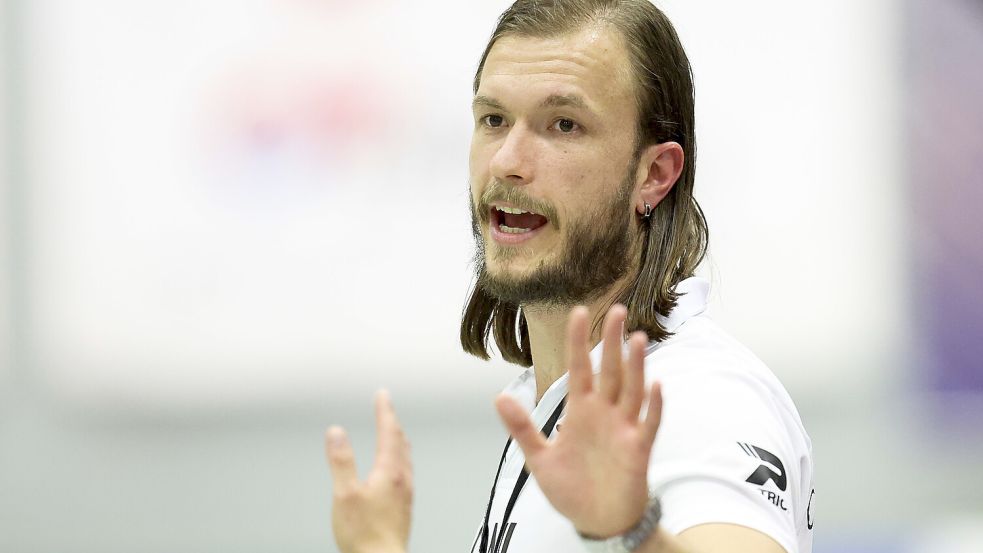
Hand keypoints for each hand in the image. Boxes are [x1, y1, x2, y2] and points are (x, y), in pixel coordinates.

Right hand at [325, 390, 412, 552]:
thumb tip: (336, 432)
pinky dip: (399, 457)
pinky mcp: (404, 506)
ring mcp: (406, 493)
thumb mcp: (345, 494)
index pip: (389, 432)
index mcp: (390, 472)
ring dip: (398, 439)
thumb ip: (341, 461)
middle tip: (387, 407)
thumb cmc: (365, 535)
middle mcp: (402, 480)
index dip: (385, 410)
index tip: (383, 395)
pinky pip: (405, 471)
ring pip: (405, 457)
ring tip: (393, 431)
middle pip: (400, 442)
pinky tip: (395, 467)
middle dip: (392, 421)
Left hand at [494, 304, 662, 537]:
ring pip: (631, 389)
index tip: (579, 312)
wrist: (597, 521)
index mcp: (580, 410)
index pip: (579, 368)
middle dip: (613, 342)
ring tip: (638, 338)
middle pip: (610, 370)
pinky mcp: (638, 449)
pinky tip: (656, 385)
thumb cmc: (572, 488)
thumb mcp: (539, 459)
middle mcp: (604, 413)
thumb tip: (500, 397)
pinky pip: (648, 423)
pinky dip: (654, 405)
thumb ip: (522, 428)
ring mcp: (623, 428)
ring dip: (636, 365)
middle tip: (619, 311)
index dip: (578, 341)